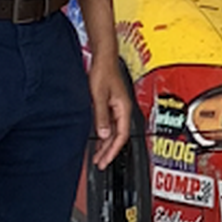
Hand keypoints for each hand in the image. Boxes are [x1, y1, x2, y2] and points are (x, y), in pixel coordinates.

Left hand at [89, 53, 130, 170]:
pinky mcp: (111, 104)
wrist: (104, 58)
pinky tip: (98, 140)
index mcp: (124, 108)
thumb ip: (102, 116)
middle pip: (118, 136)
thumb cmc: (104, 72)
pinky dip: (104, 134)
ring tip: (98, 156)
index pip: (122, 136)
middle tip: (100, 163)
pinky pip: (109, 124)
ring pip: (113, 132)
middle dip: (109, 151)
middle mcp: (122, 109)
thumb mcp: (99, 97)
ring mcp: (117, 107)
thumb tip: (104, 134)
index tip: (106, 160)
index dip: (113, 150)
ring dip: (106, 144)